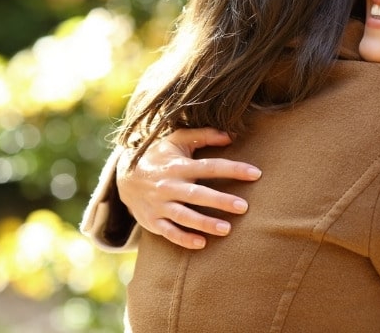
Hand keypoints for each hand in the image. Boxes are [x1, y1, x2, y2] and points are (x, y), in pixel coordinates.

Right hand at [116, 127, 261, 248]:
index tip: (256, 173)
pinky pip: (168, 232)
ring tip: (227, 229)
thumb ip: (203, 135)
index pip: (210, 166)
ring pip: (184, 216)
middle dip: (220, 200)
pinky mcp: (152, 221)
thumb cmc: (159, 157)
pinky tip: (202, 244)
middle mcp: (170, 185)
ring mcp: (160, 204)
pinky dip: (183, 238)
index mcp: (179, 165)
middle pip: (198, 194)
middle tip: (243, 207)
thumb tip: (230, 136)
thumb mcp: (177, 140)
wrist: (123, 177)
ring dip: (204, 223)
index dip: (233, 169)